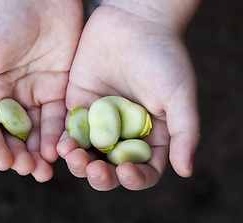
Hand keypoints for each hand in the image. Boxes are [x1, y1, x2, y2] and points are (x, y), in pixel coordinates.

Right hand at [0, 0, 82, 181]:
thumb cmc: (3, 15)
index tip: (3, 163)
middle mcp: (11, 97)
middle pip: (14, 134)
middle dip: (21, 154)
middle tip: (30, 171)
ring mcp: (37, 94)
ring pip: (38, 131)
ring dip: (41, 151)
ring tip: (45, 169)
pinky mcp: (60, 90)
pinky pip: (61, 117)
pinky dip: (60, 134)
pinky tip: (61, 148)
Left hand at [57, 1, 200, 190]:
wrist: (134, 20)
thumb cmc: (164, 56)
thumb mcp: (179, 95)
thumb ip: (184, 133)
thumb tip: (186, 170)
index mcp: (150, 136)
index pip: (144, 170)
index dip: (135, 178)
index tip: (126, 171)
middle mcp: (123, 133)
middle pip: (110, 167)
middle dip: (100, 175)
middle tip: (92, 170)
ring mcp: (99, 122)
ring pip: (86, 154)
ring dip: (78, 163)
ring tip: (73, 157)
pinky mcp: (79, 106)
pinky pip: (69, 131)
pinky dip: (64, 141)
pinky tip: (60, 145)